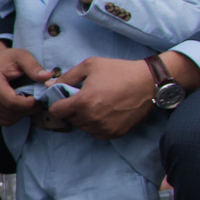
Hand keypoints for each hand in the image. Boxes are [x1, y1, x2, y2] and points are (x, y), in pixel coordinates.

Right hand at [0, 40, 48, 126]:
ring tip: (26, 100)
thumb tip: (47, 77)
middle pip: (12, 112)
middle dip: (29, 108)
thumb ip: (34, 67)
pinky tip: (17, 104)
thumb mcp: (22, 56)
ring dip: (22, 112)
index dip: (29, 103)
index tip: (38, 97)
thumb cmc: (5, 59)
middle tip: (37, 99)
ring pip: (9, 119)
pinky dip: (15, 116)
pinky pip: (4, 121)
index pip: (12, 102)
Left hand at [52, 54, 189, 139]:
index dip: (58, 104)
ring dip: (84, 118)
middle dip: (72, 109)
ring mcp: (104, 128)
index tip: (64, 99)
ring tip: (96, 104)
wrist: (149, 83)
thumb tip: (50, 84)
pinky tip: (104, 112)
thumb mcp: (90, 66)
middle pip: (70, 119)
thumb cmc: (119, 71)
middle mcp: (92, 118)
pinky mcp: (115, 133)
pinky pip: (96, 132)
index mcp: (83, 102)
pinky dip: (96, 125)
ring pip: (83, 127)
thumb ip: (67, 76)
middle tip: (84, 98)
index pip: (56, 111)